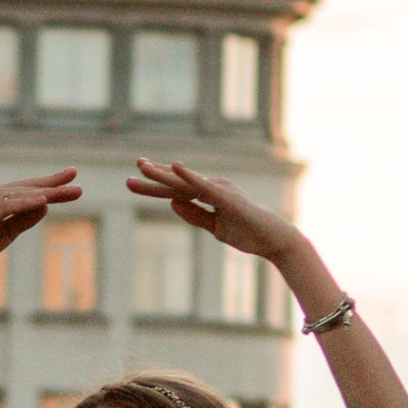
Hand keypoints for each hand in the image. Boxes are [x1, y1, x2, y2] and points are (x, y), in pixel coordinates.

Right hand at [0, 171, 81, 281]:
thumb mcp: (6, 234)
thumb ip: (24, 219)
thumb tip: (46, 204)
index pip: (30, 189)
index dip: (52, 183)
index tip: (73, 178)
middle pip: (29, 189)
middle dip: (55, 186)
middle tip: (79, 184)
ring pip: (22, 195)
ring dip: (46, 192)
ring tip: (69, 192)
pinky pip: (8, 207)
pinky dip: (26, 202)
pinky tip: (43, 200)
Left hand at [126, 157, 295, 259]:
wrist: (276, 240)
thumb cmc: (249, 232)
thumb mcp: (214, 226)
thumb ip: (194, 215)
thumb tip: (172, 204)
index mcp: (209, 195)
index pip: (176, 189)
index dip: (155, 185)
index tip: (134, 179)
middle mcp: (213, 187)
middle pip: (177, 183)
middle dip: (153, 178)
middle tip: (131, 172)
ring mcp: (220, 191)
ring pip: (186, 182)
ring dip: (164, 174)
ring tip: (143, 166)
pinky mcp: (228, 199)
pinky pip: (205, 187)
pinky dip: (190, 177)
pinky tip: (176, 168)